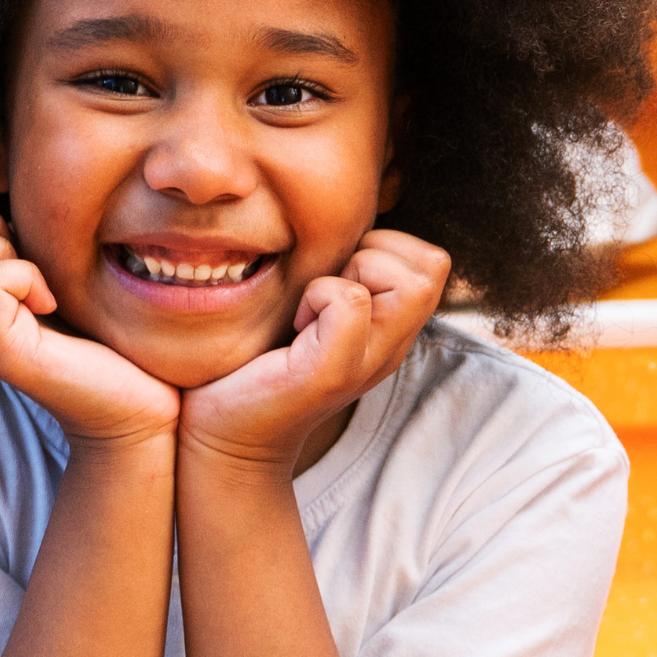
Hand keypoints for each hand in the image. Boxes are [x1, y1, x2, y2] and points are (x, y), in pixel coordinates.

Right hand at [0, 210, 179, 448]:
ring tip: (42, 289)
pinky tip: (52, 304)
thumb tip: (19, 200)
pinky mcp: (5, 356)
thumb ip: (26, 248)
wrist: (138, 408)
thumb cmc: (107, 339)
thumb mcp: (55, 278)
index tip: (28, 258)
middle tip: (32, 271)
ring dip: (2, 255)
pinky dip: (24, 278)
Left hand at [179, 230, 450, 471]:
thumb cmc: (255, 363)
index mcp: (389, 329)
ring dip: (353, 273)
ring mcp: (366, 362)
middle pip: (434, 265)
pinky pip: (351, 301)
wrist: (221, 436)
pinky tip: (293, 327)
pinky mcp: (330, 373)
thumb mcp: (309, 309)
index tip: (334, 275)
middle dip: (378, 253)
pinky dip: (319, 296)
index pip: (432, 259)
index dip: (386, 248)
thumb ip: (335, 271)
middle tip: (325, 288)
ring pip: (409, 281)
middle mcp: (390, 347)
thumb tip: (338, 220)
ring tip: (312, 307)